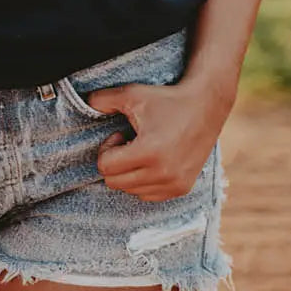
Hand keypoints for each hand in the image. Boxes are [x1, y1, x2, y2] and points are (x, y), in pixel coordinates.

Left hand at [88, 77, 233, 201]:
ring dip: (130, 172)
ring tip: (142, 150)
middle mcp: (162, 173)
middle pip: (115, 182)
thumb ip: (103, 100)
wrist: (205, 106)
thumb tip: (85, 103)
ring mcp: (174, 184)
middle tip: (129, 142)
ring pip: (131, 191)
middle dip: (116, 162)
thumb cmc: (167, 99)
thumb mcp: (133, 94)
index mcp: (149, 152)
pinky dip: (144, 181)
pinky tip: (153, 160)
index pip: (106, 167)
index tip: (120, 134)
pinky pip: (148, 196)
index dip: (108, 149)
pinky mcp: (182, 189)